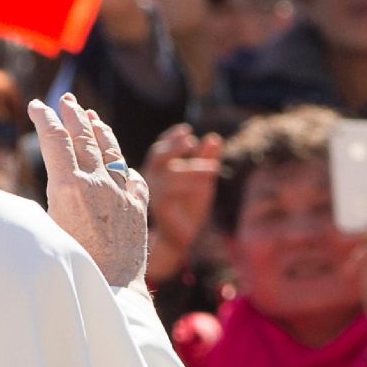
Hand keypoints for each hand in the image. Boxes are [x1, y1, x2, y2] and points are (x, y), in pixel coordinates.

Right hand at [33, 96, 149, 288]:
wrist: (113, 291)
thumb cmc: (71, 267)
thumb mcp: (46, 229)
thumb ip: (48, 200)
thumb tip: (40, 185)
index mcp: (69, 187)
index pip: (56, 140)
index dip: (45, 118)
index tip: (36, 105)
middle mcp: (98, 183)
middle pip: (85, 137)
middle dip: (73, 115)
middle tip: (66, 100)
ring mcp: (121, 194)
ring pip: (112, 151)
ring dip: (100, 130)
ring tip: (93, 116)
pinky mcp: (138, 208)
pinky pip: (133, 178)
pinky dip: (124, 167)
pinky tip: (121, 164)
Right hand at [141, 126, 220, 280]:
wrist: (181, 237)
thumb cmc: (188, 206)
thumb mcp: (202, 180)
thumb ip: (206, 159)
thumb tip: (214, 137)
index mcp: (160, 169)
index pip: (162, 147)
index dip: (172, 137)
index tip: (187, 130)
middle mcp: (152, 177)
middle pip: (158, 155)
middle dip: (173, 146)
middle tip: (191, 140)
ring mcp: (154, 192)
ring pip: (169, 174)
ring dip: (192, 169)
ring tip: (213, 167)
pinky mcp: (159, 207)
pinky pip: (171, 192)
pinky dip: (188, 185)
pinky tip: (205, 184)